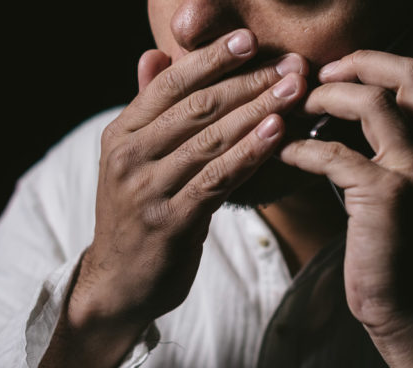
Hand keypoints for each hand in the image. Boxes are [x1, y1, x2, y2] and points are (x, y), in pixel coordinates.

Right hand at [68, 31, 307, 344]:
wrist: (117, 284)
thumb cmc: (136, 215)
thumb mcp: (132, 160)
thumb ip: (150, 110)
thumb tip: (155, 53)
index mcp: (121, 134)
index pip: (169, 84)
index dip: (211, 58)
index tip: (249, 38)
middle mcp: (129, 156)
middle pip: (197, 107)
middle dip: (249, 81)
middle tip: (292, 64)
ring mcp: (147, 190)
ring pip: (212, 140)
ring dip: (259, 110)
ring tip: (295, 90)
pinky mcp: (171, 222)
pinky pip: (218, 179)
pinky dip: (250, 152)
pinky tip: (278, 133)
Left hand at [279, 8, 412, 337]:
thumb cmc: (402, 256)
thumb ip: (405, 156)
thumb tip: (370, 120)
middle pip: (411, 77)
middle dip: (364, 61)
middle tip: (327, 70)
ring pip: (374, 103)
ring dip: (328, 97)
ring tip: (301, 106)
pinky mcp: (387, 197)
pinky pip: (335, 152)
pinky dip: (302, 147)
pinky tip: (284, 152)